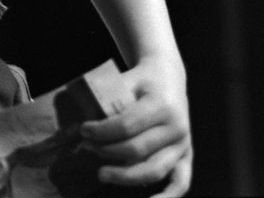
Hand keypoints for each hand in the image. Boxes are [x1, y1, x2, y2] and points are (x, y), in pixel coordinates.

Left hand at [80, 55, 191, 195]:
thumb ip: (106, 100)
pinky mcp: (187, 157)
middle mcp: (176, 128)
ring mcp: (183, 145)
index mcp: (160, 105)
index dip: (102, 131)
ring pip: (154, 170)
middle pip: (137, 150)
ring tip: (101, 173)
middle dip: (108, 151)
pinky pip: (181, 183)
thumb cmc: (140, 81)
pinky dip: (166, 197)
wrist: (169, 78)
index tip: (83, 131)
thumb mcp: (124, 81)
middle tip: (88, 148)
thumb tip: (76, 120)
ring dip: (124, 175)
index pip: (126, 126)